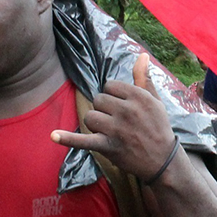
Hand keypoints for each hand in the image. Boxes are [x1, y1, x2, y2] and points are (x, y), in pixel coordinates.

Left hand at [50, 57, 180, 181]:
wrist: (163, 160)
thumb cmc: (158, 127)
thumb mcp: (155, 100)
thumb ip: (144, 78)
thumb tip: (142, 55)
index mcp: (138, 96)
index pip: (109, 85)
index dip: (113, 96)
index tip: (122, 106)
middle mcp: (127, 110)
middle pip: (98, 100)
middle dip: (104, 110)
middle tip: (118, 122)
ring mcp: (116, 129)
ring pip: (90, 116)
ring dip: (95, 124)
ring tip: (109, 132)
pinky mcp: (108, 146)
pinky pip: (83, 141)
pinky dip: (67, 139)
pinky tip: (53, 136)